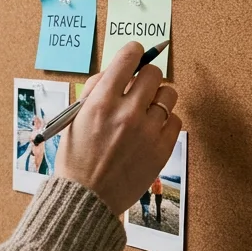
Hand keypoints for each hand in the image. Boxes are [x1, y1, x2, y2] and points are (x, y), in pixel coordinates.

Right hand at [57, 41, 180, 214]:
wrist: (87, 198)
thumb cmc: (77, 157)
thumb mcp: (76, 116)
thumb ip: (97, 89)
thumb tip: (118, 70)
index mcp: (101, 101)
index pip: (128, 57)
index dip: (133, 52)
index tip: (134, 56)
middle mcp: (127, 112)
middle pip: (154, 73)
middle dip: (146, 77)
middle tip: (139, 89)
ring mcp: (147, 131)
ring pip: (169, 94)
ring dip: (158, 98)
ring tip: (146, 111)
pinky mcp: (162, 149)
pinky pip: (175, 119)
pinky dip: (165, 121)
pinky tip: (151, 130)